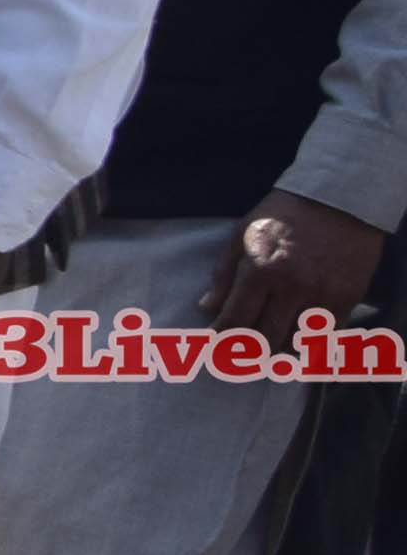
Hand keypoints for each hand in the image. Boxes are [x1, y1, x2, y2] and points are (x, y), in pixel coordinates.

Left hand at [204, 195, 389, 345]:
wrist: (340, 200)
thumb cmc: (284, 214)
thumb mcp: (242, 235)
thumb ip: (223, 274)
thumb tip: (206, 308)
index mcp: (260, 271)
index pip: (234, 320)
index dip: (222, 339)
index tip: (215, 344)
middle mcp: (292, 287)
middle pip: (265, 339)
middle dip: (248, 351)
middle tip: (240, 354)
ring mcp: (323, 295)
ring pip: (296, 343)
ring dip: (279, 349)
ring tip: (269, 346)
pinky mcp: (348, 298)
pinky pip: (326, 335)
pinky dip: (310, 342)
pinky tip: (298, 339)